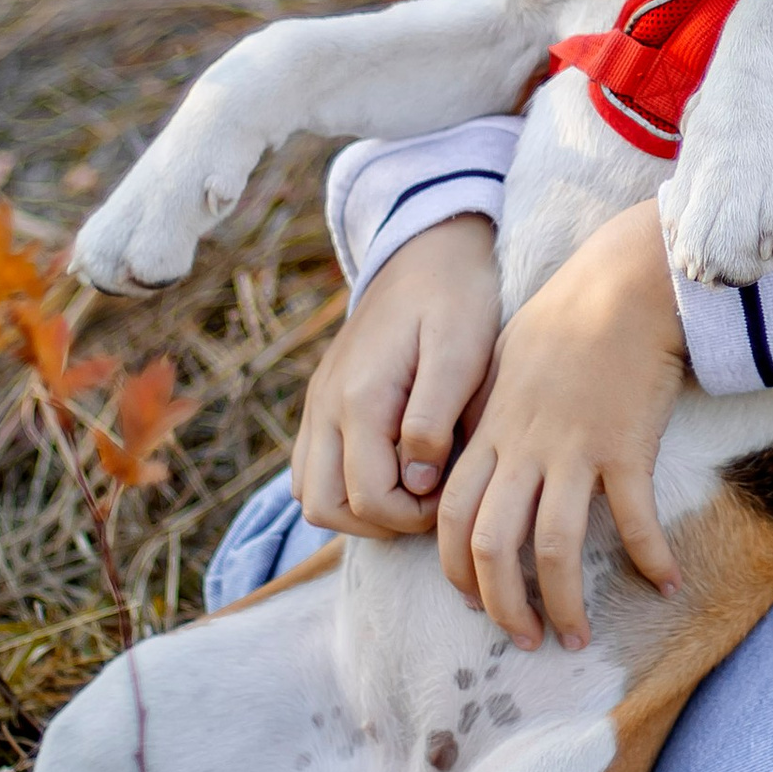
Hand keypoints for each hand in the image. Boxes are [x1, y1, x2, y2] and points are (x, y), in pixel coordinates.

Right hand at [290, 215, 502, 534]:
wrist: (426, 250)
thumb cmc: (455, 300)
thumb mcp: (461, 353)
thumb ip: (434, 421)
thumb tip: (417, 482)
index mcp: (360, 399)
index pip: (369, 499)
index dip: (414, 515)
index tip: (451, 492)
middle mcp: (325, 407)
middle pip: (328, 508)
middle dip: (383, 521)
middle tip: (431, 499)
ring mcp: (317, 405)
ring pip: (312, 495)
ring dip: (358, 508)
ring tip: (412, 487)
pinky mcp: (321, 402)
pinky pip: (311, 468)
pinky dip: (343, 485)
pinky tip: (391, 467)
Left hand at [436, 200, 686, 652]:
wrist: (625, 283)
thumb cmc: (568, 318)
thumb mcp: (504, 361)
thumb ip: (484, 413)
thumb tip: (469, 455)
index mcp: (489, 430)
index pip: (450, 516)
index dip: (457, 569)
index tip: (478, 600)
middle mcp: (522, 447)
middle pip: (490, 545)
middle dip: (501, 606)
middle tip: (525, 639)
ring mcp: (572, 450)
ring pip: (552, 548)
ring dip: (563, 603)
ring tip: (576, 637)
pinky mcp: (625, 448)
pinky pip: (635, 521)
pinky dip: (650, 559)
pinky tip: (666, 583)